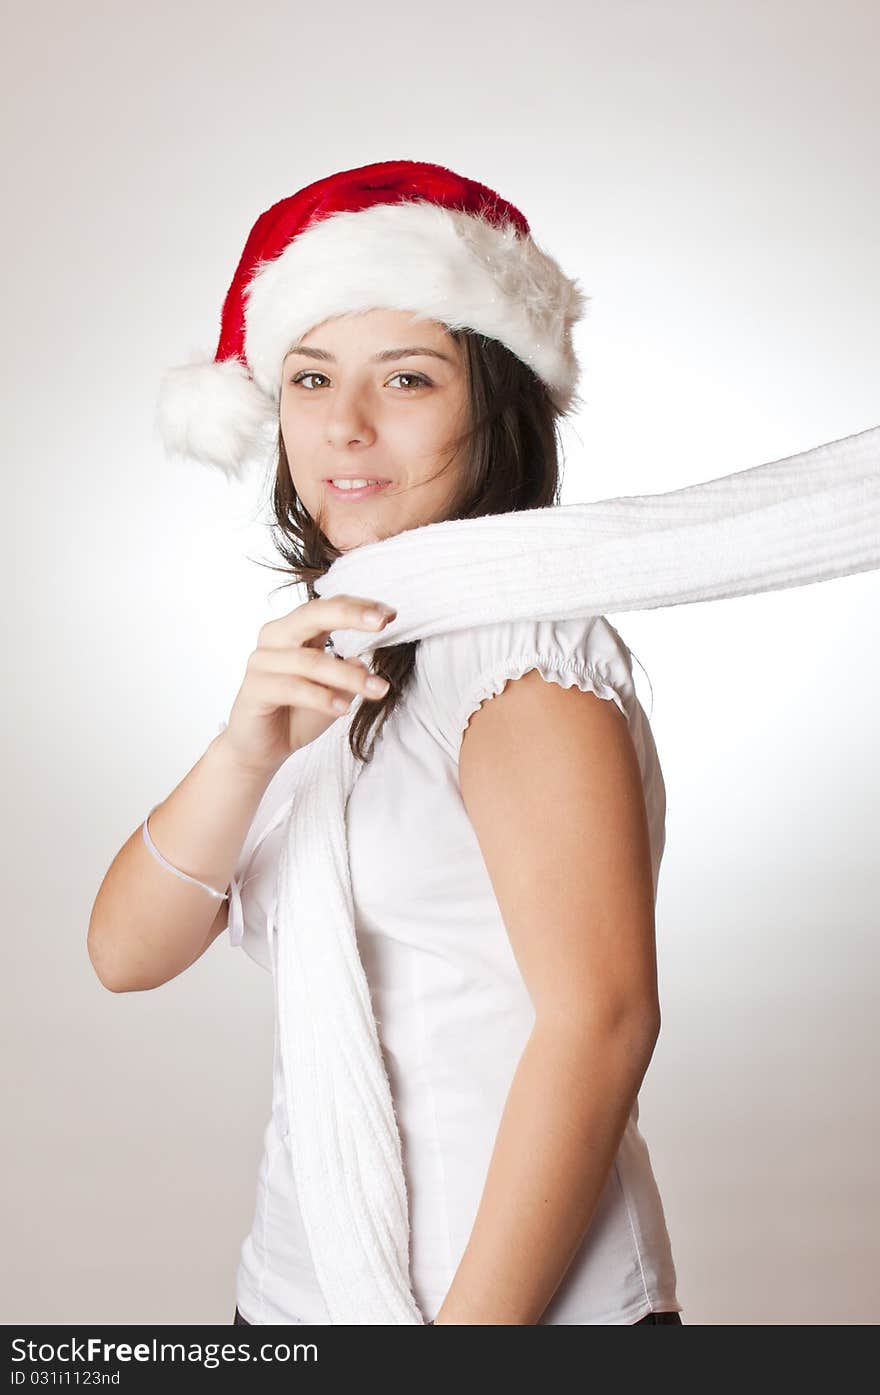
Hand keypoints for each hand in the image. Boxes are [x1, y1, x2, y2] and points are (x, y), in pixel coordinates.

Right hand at [219, 593, 396, 774]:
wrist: (260, 749)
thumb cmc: (297, 714)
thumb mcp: (334, 693)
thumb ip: (347, 675)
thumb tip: (362, 661)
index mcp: (294, 631)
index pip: (327, 608)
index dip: (358, 607)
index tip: (391, 614)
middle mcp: (275, 638)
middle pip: (312, 615)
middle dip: (349, 615)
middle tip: (381, 622)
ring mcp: (262, 662)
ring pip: (310, 660)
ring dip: (349, 676)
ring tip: (378, 690)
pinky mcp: (255, 689)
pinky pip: (293, 688)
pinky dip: (321, 698)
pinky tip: (343, 709)